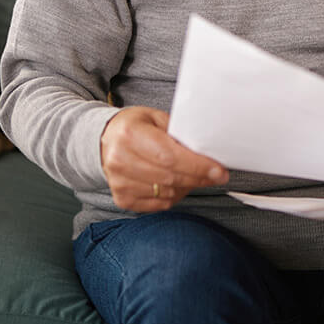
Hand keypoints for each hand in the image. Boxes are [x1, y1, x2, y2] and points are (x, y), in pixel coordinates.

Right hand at [99, 106, 228, 211]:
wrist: (104, 140)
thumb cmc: (135, 127)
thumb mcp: (156, 119)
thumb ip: (179, 135)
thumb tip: (207, 154)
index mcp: (130, 134)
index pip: (169, 156)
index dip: (198, 166)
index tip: (218, 171)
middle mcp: (120, 160)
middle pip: (170, 177)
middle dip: (199, 178)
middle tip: (216, 175)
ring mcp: (119, 182)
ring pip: (167, 193)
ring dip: (187, 187)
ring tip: (192, 175)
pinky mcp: (122, 198)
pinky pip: (159, 204)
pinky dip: (173, 196)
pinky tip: (176, 184)